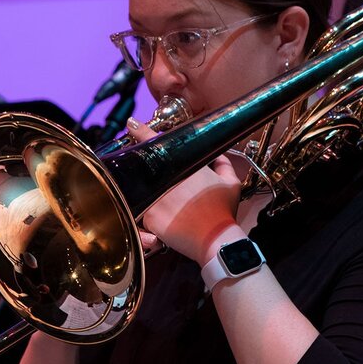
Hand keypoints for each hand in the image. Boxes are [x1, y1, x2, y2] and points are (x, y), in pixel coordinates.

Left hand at [126, 117, 242, 264]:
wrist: (215, 239)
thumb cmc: (223, 210)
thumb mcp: (231, 183)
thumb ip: (223, 164)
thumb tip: (218, 154)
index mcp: (181, 166)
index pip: (155, 141)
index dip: (140, 131)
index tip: (131, 124)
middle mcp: (164, 179)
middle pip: (143, 165)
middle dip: (138, 163)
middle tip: (142, 168)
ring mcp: (153, 197)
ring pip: (139, 189)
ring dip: (141, 190)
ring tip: (156, 199)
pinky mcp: (148, 217)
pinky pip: (140, 212)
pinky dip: (145, 213)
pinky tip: (156, 218)